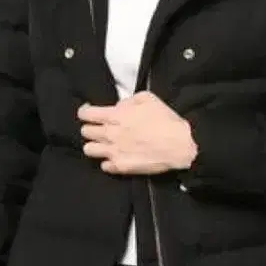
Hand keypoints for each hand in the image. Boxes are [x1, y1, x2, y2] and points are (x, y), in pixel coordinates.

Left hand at [78, 92, 197, 174]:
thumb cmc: (166, 120)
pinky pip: (103, 166)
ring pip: (89, 150)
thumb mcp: (149, 98)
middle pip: (85, 132)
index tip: (90, 114)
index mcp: (115, 115)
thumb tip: (119, 106)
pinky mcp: (120, 167)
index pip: (85, 114)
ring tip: (105, 145)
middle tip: (101, 129)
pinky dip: (107, 162)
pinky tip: (116, 158)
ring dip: (95, 146)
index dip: (85, 113)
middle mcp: (110, 134)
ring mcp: (113, 152)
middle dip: (91, 129)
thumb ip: (128, 100)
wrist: (180, 146)